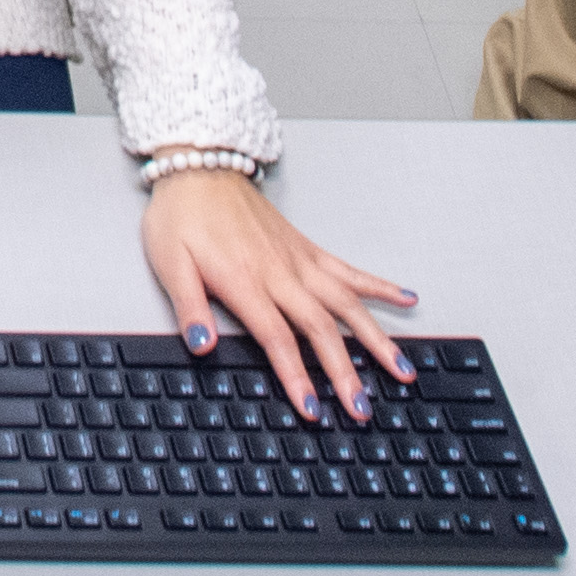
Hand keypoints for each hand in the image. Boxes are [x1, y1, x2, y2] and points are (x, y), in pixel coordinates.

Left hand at [141, 168, 412, 416]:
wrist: (199, 167)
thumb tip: (200, 346)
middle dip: (345, 373)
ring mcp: (300, 260)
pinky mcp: (308, 249)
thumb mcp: (169, 262)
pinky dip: (380, 287)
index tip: (312, 409)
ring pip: (348, 304)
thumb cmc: (182, 215)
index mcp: (245, 281)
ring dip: (376, 339)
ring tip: (401, 369)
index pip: (278, 339)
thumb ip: (189, 307)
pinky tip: (407, 299)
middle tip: (363, 408)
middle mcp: (281, 273)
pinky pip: (350, 270)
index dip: (297, 377)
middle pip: (322, 329)